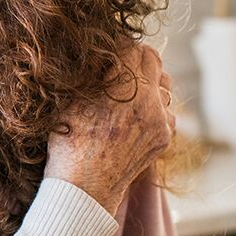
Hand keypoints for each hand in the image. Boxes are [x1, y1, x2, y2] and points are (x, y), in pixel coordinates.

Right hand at [44, 43, 174, 212]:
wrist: (83, 189)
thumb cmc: (69, 143)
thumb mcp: (73, 100)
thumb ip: (96, 74)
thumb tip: (106, 55)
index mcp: (125, 86)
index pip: (132, 47)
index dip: (119, 46)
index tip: (110, 51)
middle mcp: (149, 101)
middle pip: (153, 61)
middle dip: (136, 59)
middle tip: (120, 66)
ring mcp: (161, 121)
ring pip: (164, 85)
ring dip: (149, 82)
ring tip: (129, 91)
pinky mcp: (164, 137)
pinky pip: (166, 110)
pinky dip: (155, 107)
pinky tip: (135, 115)